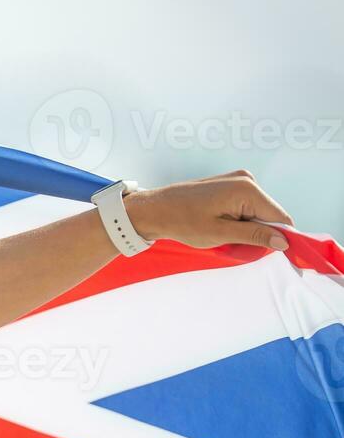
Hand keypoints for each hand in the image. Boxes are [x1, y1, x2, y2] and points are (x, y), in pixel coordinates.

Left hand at [126, 171, 291, 251]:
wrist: (153, 209)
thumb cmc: (182, 221)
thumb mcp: (220, 234)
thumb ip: (254, 236)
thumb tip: (284, 242)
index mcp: (247, 189)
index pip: (281, 218)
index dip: (284, 239)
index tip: (283, 258)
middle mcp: (247, 180)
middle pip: (270, 215)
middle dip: (261, 234)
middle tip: (237, 248)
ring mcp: (238, 180)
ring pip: (258, 213)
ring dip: (249, 229)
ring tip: (224, 236)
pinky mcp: (230, 185)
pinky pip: (246, 207)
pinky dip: (240, 222)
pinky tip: (221, 227)